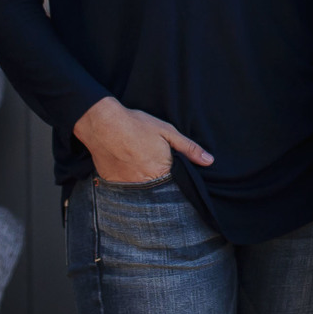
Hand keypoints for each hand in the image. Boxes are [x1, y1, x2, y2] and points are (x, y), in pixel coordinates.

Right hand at [72, 96, 212, 184]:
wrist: (103, 124)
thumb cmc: (137, 125)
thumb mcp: (167, 132)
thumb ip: (189, 148)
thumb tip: (209, 161)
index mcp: (162, 171)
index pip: (175, 184)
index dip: (175, 178)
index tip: (173, 171)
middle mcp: (144, 183)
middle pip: (157, 189)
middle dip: (159, 181)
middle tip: (151, 164)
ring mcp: (127, 185)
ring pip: (141, 189)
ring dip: (143, 181)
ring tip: (139, 165)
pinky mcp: (112, 183)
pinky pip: (124, 187)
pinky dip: (127, 180)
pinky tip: (126, 167)